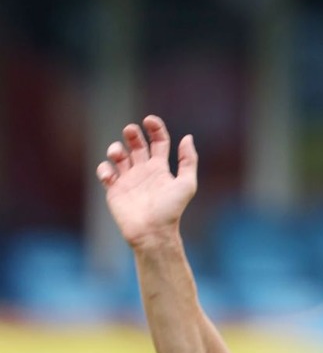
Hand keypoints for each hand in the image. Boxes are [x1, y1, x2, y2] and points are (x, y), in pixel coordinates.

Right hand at [95, 116, 197, 247]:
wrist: (152, 231)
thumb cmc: (171, 209)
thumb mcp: (186, 183)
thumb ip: (188, 160)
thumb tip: (187, 137)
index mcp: (160, 168)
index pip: (158, 141)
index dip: (154, 128)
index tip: (149, 120)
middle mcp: (144, 171)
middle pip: (136, 144)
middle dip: (132, 134)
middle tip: (130, 130)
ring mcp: (128, 179)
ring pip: (118, 155)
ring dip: (116, 149)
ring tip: (118, 154)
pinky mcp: (114, 189)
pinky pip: (105, 172)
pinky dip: (105, 168)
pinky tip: (111, 175)